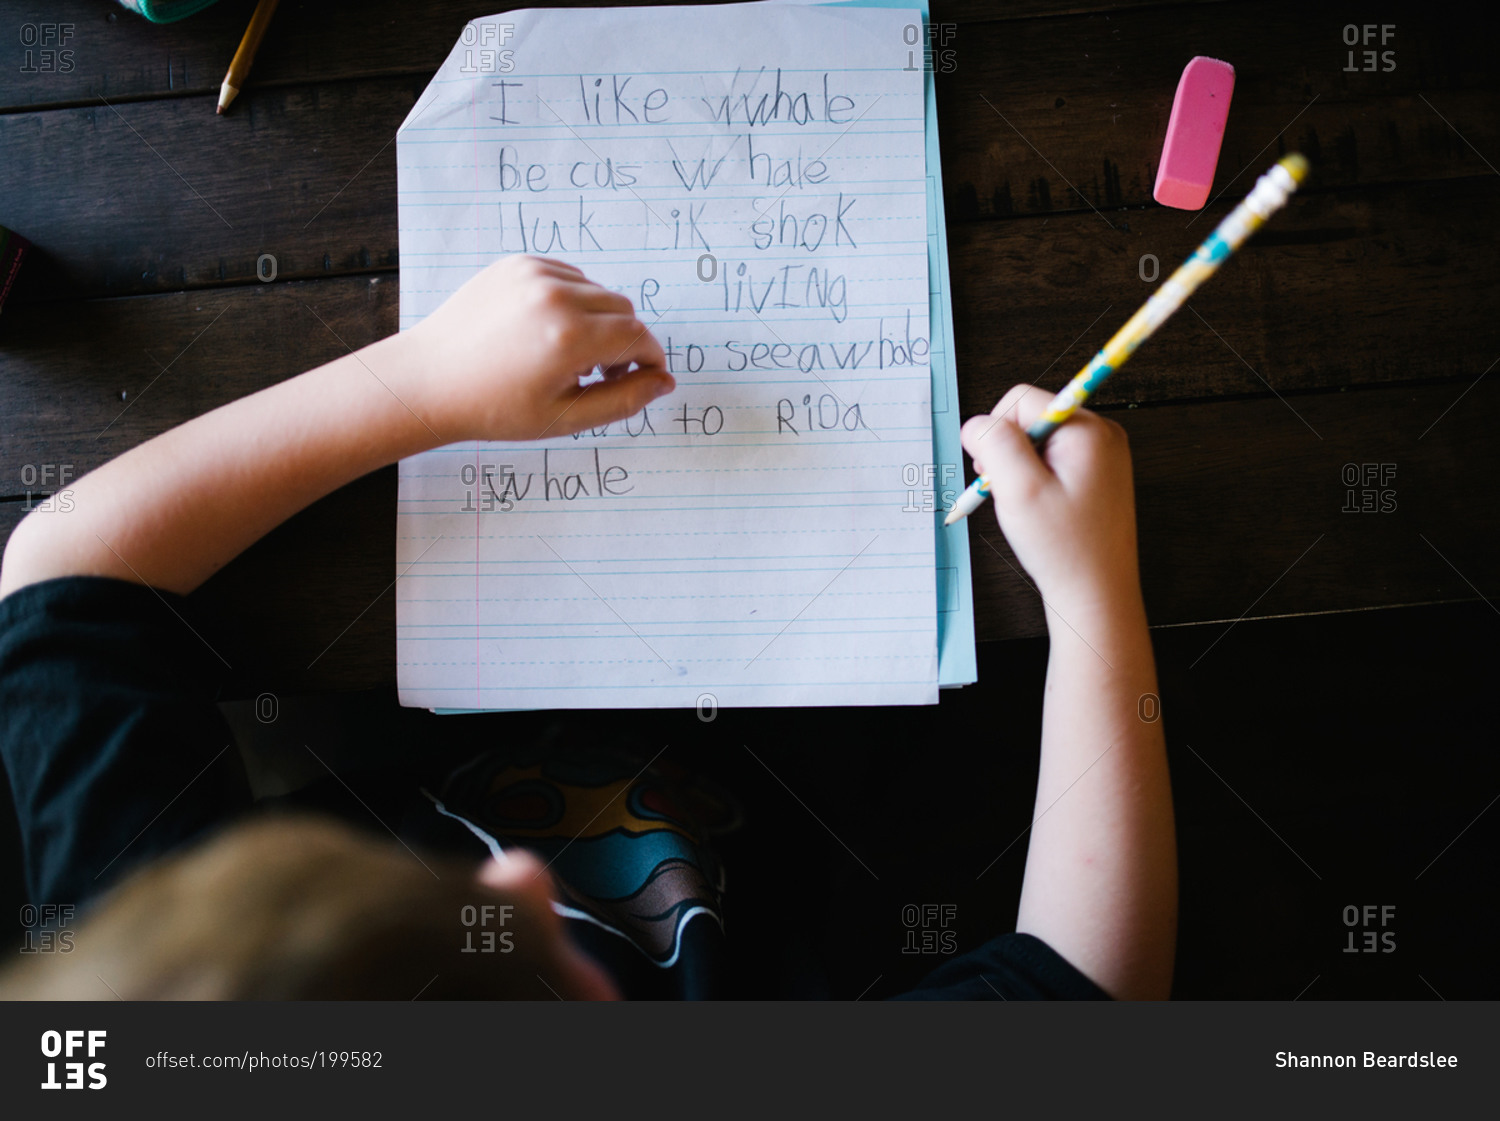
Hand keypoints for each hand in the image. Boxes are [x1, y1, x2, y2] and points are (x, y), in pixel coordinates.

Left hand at [402, 255, 673, 441]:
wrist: (430, 380)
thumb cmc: (494, 408)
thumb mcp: (566, 418)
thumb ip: (623, 400)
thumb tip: (663, 382)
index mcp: (570, 338)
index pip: (638, 337)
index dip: (649, 360)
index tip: (643, 377)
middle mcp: (556, 297)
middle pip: (623, 310)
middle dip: (624, 342)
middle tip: (601, 375)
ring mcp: (534, 274)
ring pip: (597, 291)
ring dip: (597, 320)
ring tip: (569, 355)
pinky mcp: (518, 263)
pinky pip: (568, 276)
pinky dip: (571, 301)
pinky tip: (547, 331)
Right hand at [960, 384, 1140, 612]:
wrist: (1097, 594)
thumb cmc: (1065, 549)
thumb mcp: (1019, 490)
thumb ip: (994, 444)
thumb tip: (976, 423)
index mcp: (1087, 430)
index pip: (1020, 399)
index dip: (995, 433)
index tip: (992, 472)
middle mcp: (1100, 435)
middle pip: (1030, 418)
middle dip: (1008, 453)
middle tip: (1007, 492)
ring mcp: (1101, 456)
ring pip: (1038, 442)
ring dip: (1020, 469)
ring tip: (1025, 505)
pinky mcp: (1097, 475)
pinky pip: (1053, 461)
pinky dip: (1036, 481)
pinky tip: (1039, 509)